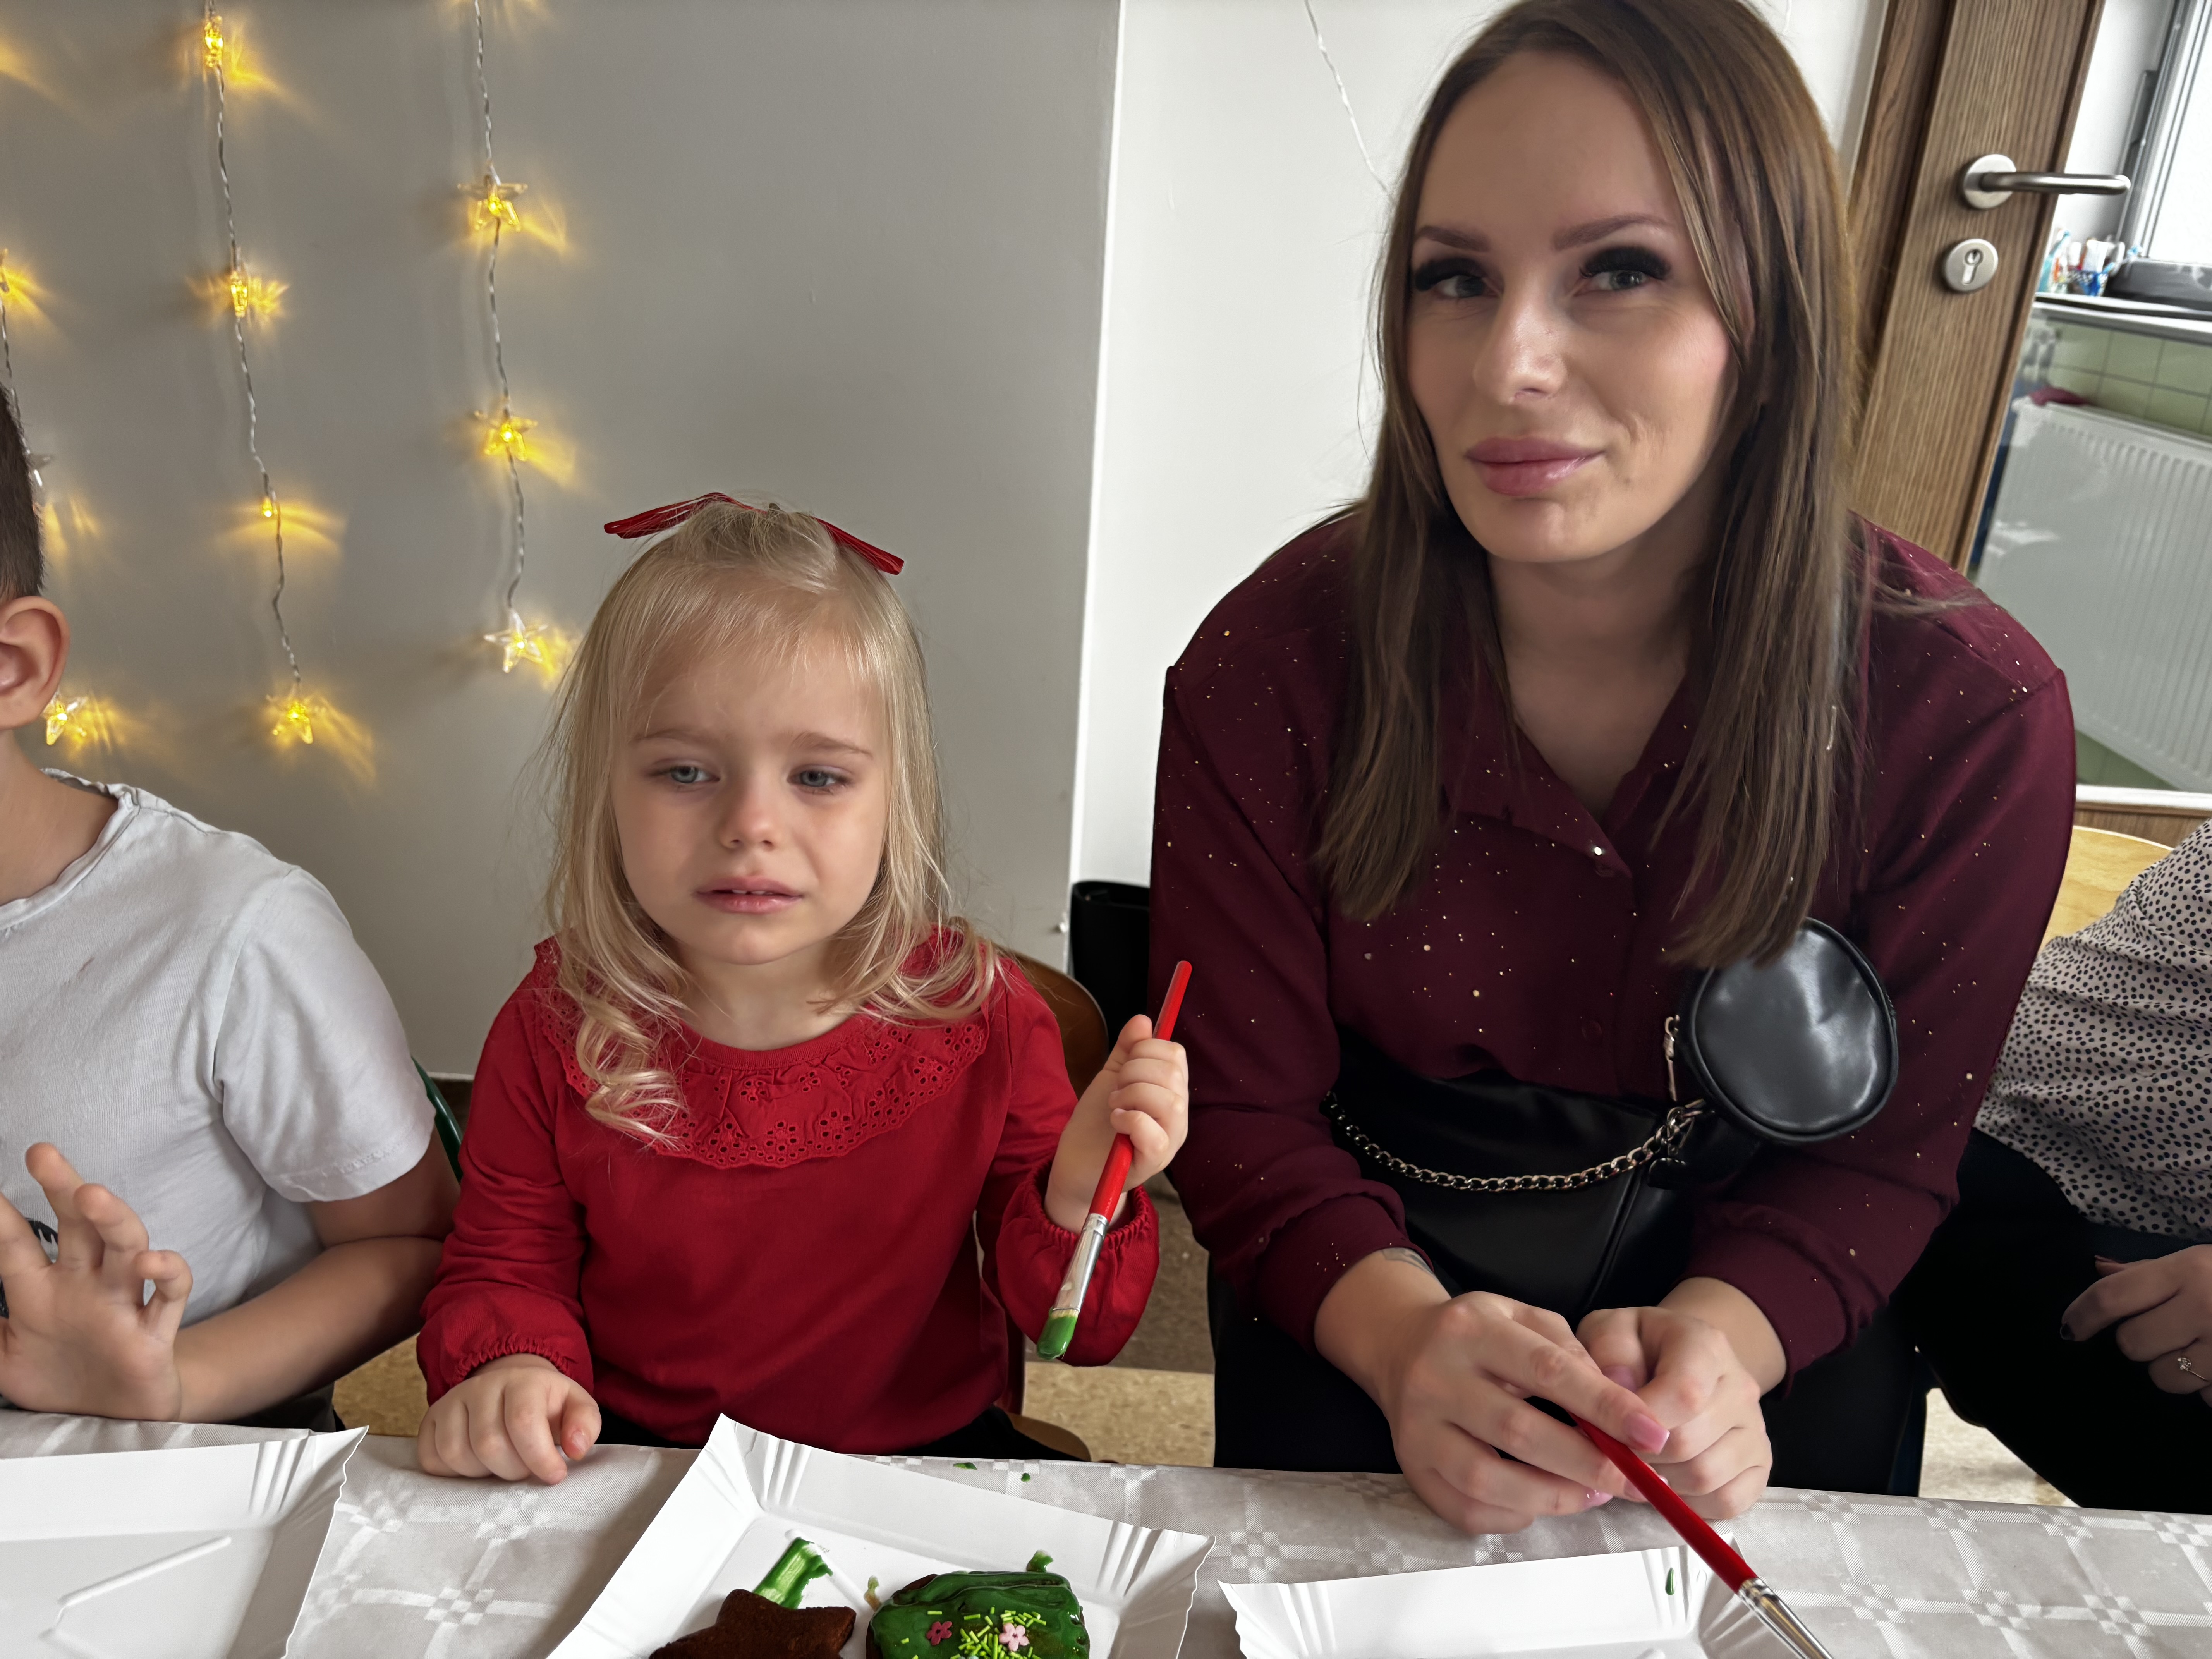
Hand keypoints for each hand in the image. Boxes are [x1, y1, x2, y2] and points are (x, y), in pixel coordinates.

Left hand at [0, 1144, 192, 1419]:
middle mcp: (84, 1288)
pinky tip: (151, 1261)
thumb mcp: (1, 1362)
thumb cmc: (59, 1379)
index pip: (17, 1246)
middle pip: (78, 1226)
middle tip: (42, 1153)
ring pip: (126, 1246)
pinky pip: (170, 1293)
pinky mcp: (155, 1331)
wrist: (112, 1421)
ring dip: (112, 1218)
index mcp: (42, 1293)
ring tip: (91, 1194)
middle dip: (62, 1187)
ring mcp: (123, 1304)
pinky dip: (168, 1272)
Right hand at [418, 1353, 601, 1482]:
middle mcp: (481, 1386)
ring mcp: (451, 1402)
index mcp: (522, 1380)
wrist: (509, 1388)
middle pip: (489, 1444)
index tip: (555, 1475)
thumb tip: (576, 1449)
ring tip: (503, 1464)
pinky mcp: (430, 1420)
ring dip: (484, 1473)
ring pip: (457, 1454)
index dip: (539, 1457)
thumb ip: (585, 1424)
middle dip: (513, 1469)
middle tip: (527, 1468)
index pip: (522, 1421)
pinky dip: (454, 1473)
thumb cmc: (546, 1405)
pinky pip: (432, 1459)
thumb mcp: (575, 1407)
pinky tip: (476, 1464)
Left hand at [1044, 1015, 1188, 1230]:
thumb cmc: (1096, 1123)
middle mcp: (1178, 1116)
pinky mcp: (1155, 1160)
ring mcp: (1170, 1140)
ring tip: (1115, 1105)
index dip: (1146, 1049)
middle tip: (1116, 1089)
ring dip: (1132, 1095)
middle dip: (1134, 1071)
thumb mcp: (1110, 1078)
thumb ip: (1126, 1050)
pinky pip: (1152, 1130)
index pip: (1176, 1055)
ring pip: (1168, 1101)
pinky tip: (1116, 1122)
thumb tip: (1143, 1020)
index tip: (1123, 1066)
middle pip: (1173, 1074)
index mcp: (1170, 1092)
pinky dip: (1129, 1119)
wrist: (1076, 1166)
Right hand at [1315, 1252, 1670, 1533]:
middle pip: (1519, 1430)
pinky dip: (1511, 1517)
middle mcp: (1436, 1377)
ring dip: (1552, 1497)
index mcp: (1470, 1330)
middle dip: (1587, 1463)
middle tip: (1633, 1479)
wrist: (1398, 1344)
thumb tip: (1617, 1405)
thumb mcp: (1521, 1316)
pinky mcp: (1411, 1467)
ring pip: (1488, 1479)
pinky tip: (1540, 1505)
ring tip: (1592, 1494)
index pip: (1547, 1370)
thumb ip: (1569, 1350)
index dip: (1605, 1405)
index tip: (1651, 1433)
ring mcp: (1417, 1427)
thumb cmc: (1473, 1334)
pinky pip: (1464, 1509)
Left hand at [1578, 1293, 1773, 1518]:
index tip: (1608, 1428)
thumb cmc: (1638, 1347)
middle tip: (1616, 1447)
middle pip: (1689, 1443)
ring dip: (1661, 1481)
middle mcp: (1741, 1387)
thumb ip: (1610, 1350)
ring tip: (1640, 1460)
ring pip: (1706, 1478)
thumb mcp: (1612, 1329)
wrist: (1678, 1359)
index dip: (1641, 1422)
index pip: (1685, 1393)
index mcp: (1706, 1346)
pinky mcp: (1760, 1465)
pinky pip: (1727, 1502)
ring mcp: (1755, 1430)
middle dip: (1640, 1454)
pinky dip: (1690, 1503)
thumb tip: (1620, 1387)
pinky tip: (1668, 1479)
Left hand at [2063, 1247, 2211, 1404]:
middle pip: (2133, 1344)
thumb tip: (2099, 1268)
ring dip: (2176, 1368)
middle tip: (2168, 1328)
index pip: (2112, 1296)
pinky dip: (2210, 1387)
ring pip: (2165, 1378)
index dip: (2082, 1314)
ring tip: (2203, 1347)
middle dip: (2142, 1341)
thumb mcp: (2199, 1261)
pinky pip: (2205, 1398)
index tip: (2071, 1329)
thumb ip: (2148, 1271)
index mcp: (2188, 1271)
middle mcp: (2205, 1308)